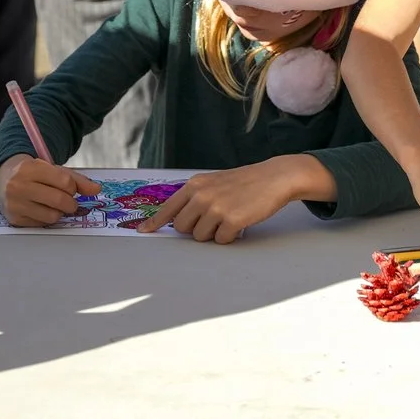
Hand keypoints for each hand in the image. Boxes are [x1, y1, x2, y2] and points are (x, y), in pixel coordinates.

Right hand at [0, 155, 102, 226]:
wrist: (2, 178)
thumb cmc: (33, 173)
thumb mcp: (52, 169)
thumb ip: (76, 179)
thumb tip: (97, 190)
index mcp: (29, 168)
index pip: (65, 182)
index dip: (73, 187)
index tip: (70, 188)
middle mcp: (18, 186)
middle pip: (60, 200)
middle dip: (71, 203)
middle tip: (69, 202)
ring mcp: (14, 204)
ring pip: (52, 216)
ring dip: (60, 212)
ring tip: (54, 205)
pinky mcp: (14, 219)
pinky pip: (42, 224)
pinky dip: (47, 218)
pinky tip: (41, 209)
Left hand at [136, 161, 305, 243]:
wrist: (275, 177)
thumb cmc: (246, 182)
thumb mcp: (215, 182)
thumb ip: (196, 197)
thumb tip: (177, 219)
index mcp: (196, 185)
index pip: (168, 208)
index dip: (155, 222)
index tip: (144, 231)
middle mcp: (202, 195)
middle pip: (182, 228)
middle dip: (195, 229)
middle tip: (213, 219)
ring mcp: (216, 208)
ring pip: (200, 236)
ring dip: (214, 233)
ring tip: (229, 217)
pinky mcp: (231, 220)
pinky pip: (220, 240)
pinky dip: (229, 236)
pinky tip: (240, 222)